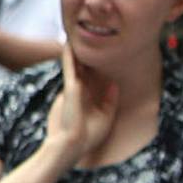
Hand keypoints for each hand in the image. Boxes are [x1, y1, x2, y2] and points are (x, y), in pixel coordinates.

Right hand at [44, 45, 118, 164]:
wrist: (73, 145)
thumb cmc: (89, 135)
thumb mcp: (106, 117)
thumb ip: (110, 100)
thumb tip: (114, 83)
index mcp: (89, 98)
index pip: (93, 78)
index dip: (96, 66)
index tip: (103, 53)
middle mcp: (80, 91)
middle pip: (83, 68)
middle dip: (84, 56)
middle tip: (86, 40)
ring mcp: (74, 88)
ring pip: (74, 65)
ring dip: (73, 52)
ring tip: (73, 37)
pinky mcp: (70, 87)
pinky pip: (69, 68)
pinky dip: (68, 56)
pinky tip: (68, 45)